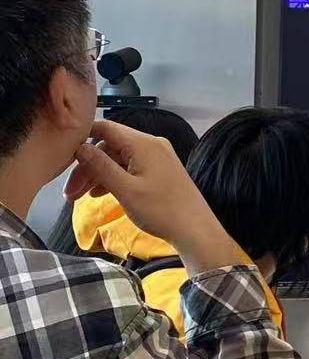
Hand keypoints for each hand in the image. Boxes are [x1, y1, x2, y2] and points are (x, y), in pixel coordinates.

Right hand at [65, 120, 244, 274]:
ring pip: (118, 159)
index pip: (105, 128)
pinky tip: (101, 194)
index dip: (82, 138)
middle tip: (70, 193)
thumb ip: (100, 166)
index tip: (63, 157)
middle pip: (109, 147)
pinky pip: (130, 168)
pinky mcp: (160, 171)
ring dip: (98, 175)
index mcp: (143, 144)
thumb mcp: (125, 189)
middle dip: (87, 167)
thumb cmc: (161, 210)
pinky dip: (114, 179)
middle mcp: (152, 145)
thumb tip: (79, 147)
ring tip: (81, 198)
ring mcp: (158, 158)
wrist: (195, 230)